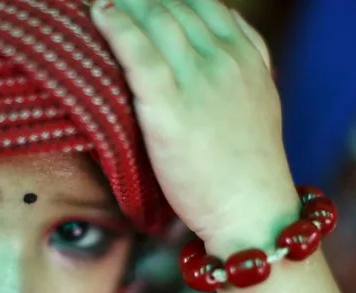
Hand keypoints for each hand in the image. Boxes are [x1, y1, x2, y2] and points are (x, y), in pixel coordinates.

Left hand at [92, 0, 299, 252]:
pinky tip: (99, 13)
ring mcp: (200, 80)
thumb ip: (240, 67)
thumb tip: (212, 46)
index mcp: (247, 57)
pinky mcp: (171, 107)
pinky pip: (140, 53)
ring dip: (125, 3)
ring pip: (158, 22)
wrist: (252, 208)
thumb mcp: (257, 103)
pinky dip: (117, 27)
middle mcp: (225, 59)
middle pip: (177, 8)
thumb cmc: (247, 166)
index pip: (205, 6)